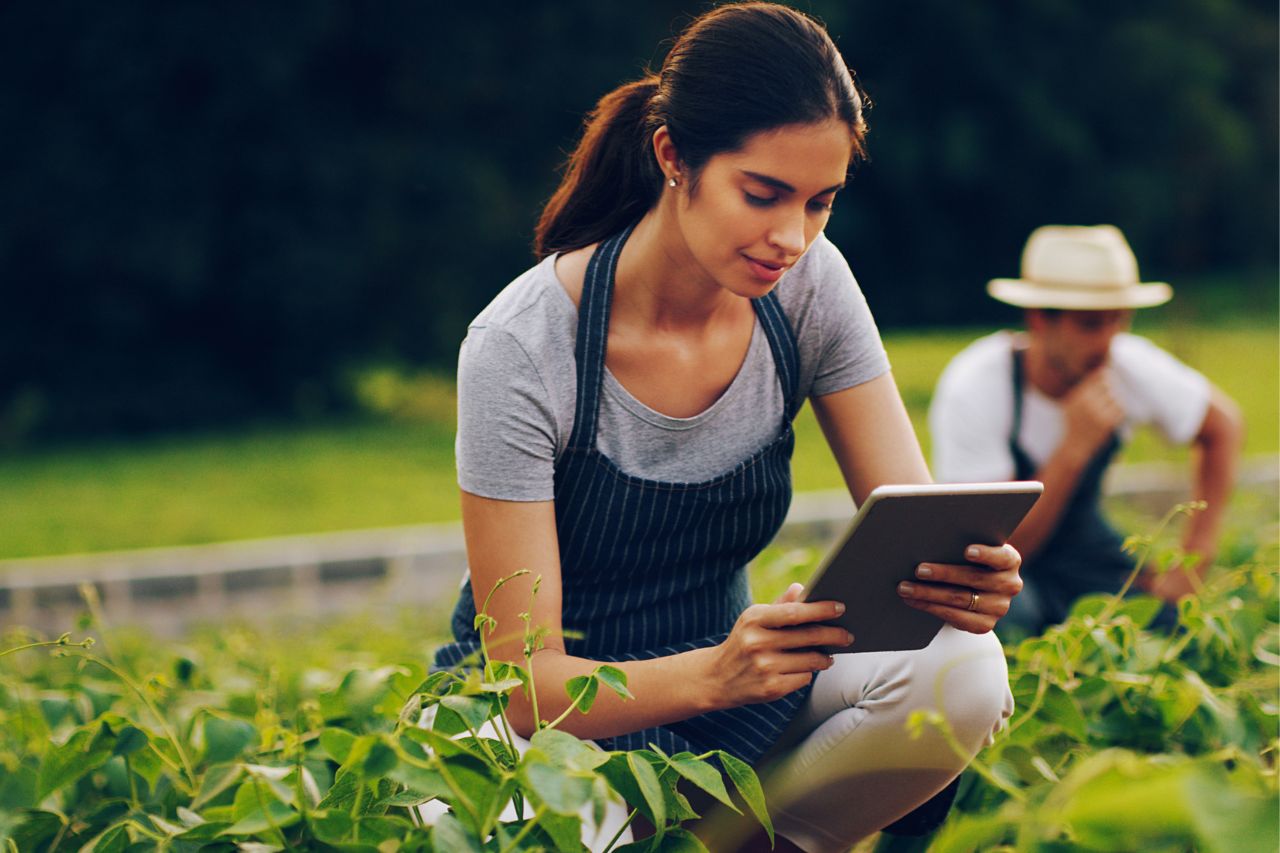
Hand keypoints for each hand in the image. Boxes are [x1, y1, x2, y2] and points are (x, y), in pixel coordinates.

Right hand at [708, 583, 852, 705]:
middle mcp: (758, 642)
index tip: (841, 608)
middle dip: (834, 635)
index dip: (821, 610)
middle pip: (808, 637)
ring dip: (824, 658)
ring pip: (810, 660)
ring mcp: (764, 667)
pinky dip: (808, 673)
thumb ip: (780, 605)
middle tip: (848, 636)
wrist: (716, 678)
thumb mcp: (754, 620)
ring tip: (829, 655)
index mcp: (755, 619)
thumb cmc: (743, 642)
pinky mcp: (770, 689)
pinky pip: (803, 678)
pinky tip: (806, 669)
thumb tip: (802, 589)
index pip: (795, 612)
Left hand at [896, 543, 1022, 632]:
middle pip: (974, 579)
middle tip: (918, 570)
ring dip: (929, 593)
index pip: (1002, 556)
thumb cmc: (963, 558)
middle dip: (943, 574)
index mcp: (1010, 560)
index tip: (966, 551)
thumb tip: (927, 535)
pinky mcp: (985, 624)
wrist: (971, 587)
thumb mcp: (967, 548)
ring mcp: (1000, 607)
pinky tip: (914, 601)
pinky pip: (956, 618)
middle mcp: (1010, 584)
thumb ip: (958, 541)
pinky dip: (931, 608)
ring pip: (961, 599)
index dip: (986, 554)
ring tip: (905, 588)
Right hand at [1061, 367, 1124, 458]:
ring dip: (1114, 401)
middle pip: (1108, 385)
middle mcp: (1087, 403)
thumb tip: (1101, 371)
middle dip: (1109, 388)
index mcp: (1078, 396)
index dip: (1104, 374)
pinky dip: (1118, 411)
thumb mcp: (1070, 404)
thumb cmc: (1073, 423)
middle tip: (1106, 396)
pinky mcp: (1108, 422)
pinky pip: (1120, 409)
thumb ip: (1082, 388)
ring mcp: (1098, 413)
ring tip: (1106, 408)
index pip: (1097, 377)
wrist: (1075, 445)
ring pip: (1115, 397)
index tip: (1107, 376)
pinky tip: (1110, 416)